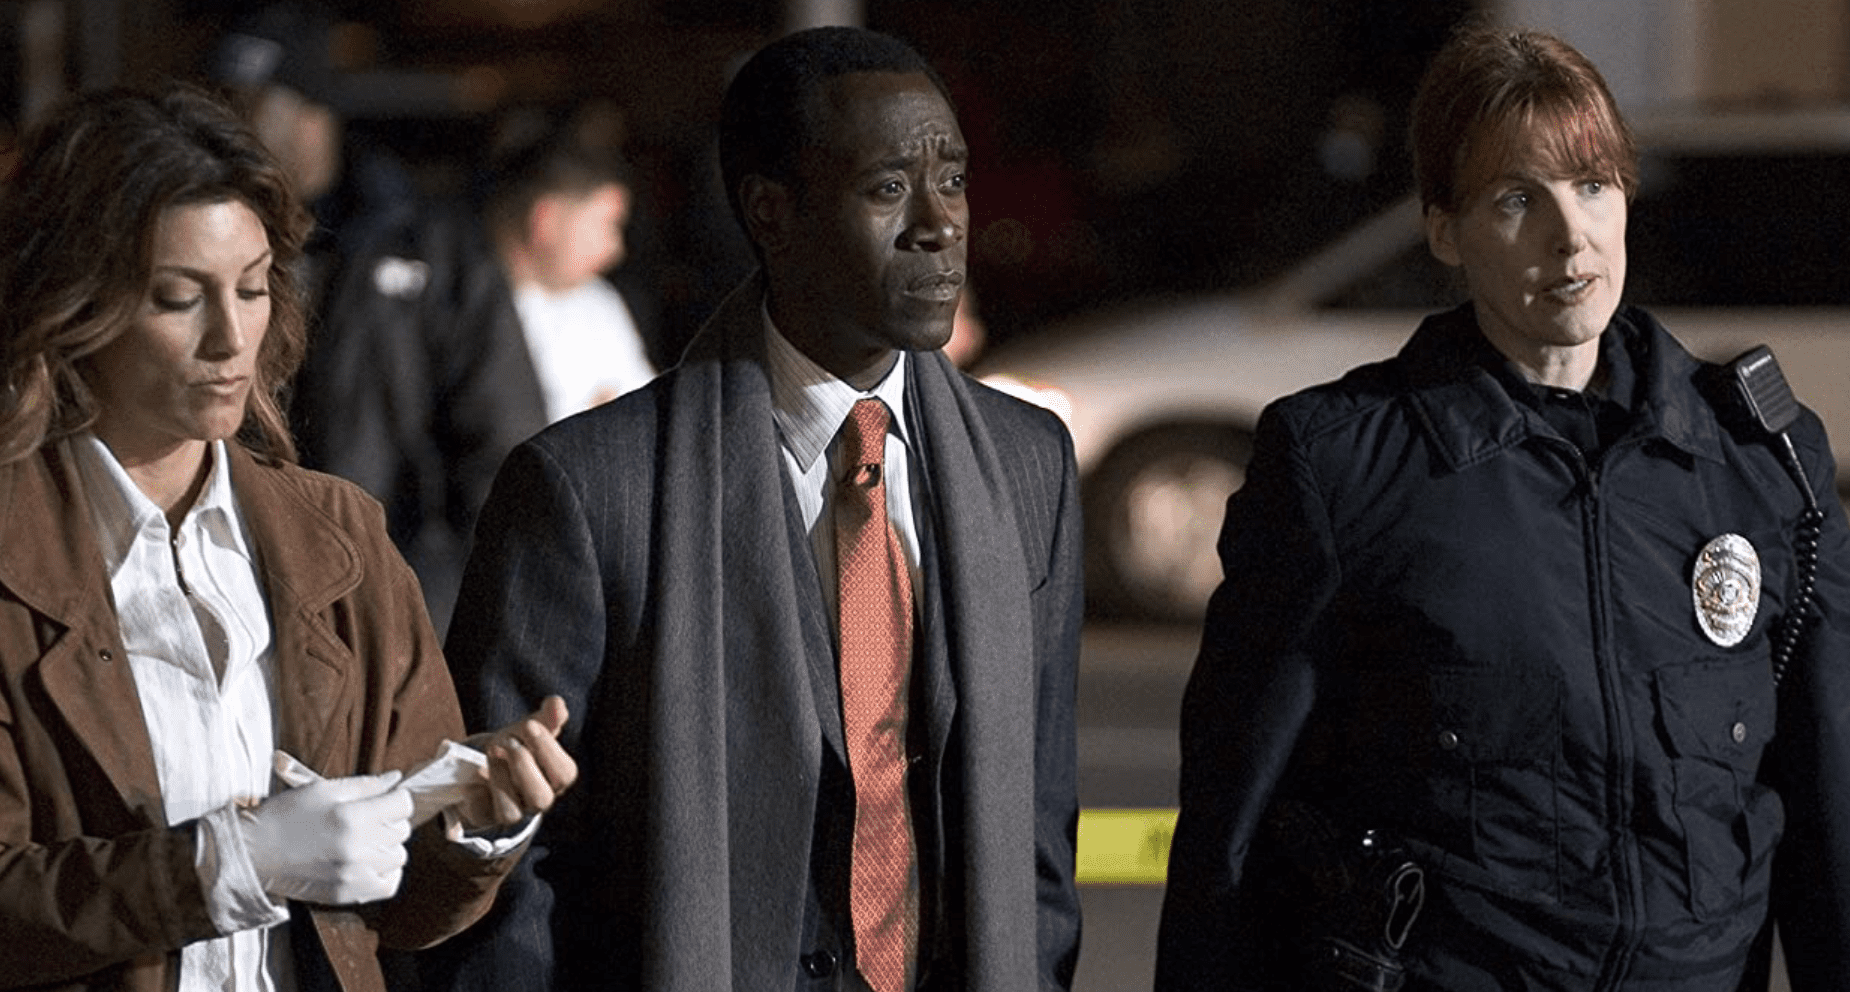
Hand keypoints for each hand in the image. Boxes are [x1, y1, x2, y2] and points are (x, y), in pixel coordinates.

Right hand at [238, 770, 413, 904]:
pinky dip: (386, 872)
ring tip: (364, 840)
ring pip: (398, 856)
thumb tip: (396, 779)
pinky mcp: (347, 894)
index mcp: (351, 817)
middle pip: (402, 830)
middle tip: (368, 818)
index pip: (404, 805)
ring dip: (387, 846)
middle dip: (390, 820)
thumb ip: (365, 785)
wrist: (252, 854)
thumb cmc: (285, 815)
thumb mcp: (322, 789)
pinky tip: (369, 862)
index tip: (384, 799)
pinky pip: (389, 884)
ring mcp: (354, 875)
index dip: (395, 798)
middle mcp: (357, 848)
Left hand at [458, 695, 577, 830]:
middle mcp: (536, 800)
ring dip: (499, 777)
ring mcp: (511, 811)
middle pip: (541, 799)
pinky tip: (475, 775)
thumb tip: (557, 703)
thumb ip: (548, 717)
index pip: (564, 773)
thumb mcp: (531, 730)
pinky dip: (475, 793)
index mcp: (554, 779)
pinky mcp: (484, 815)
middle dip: (522, 765)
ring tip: (491, 752)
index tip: (529, 724)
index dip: (548, 748)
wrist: (485, 764)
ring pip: (511, 812)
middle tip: (506, 741)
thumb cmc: (516, 746)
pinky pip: (480, 813)